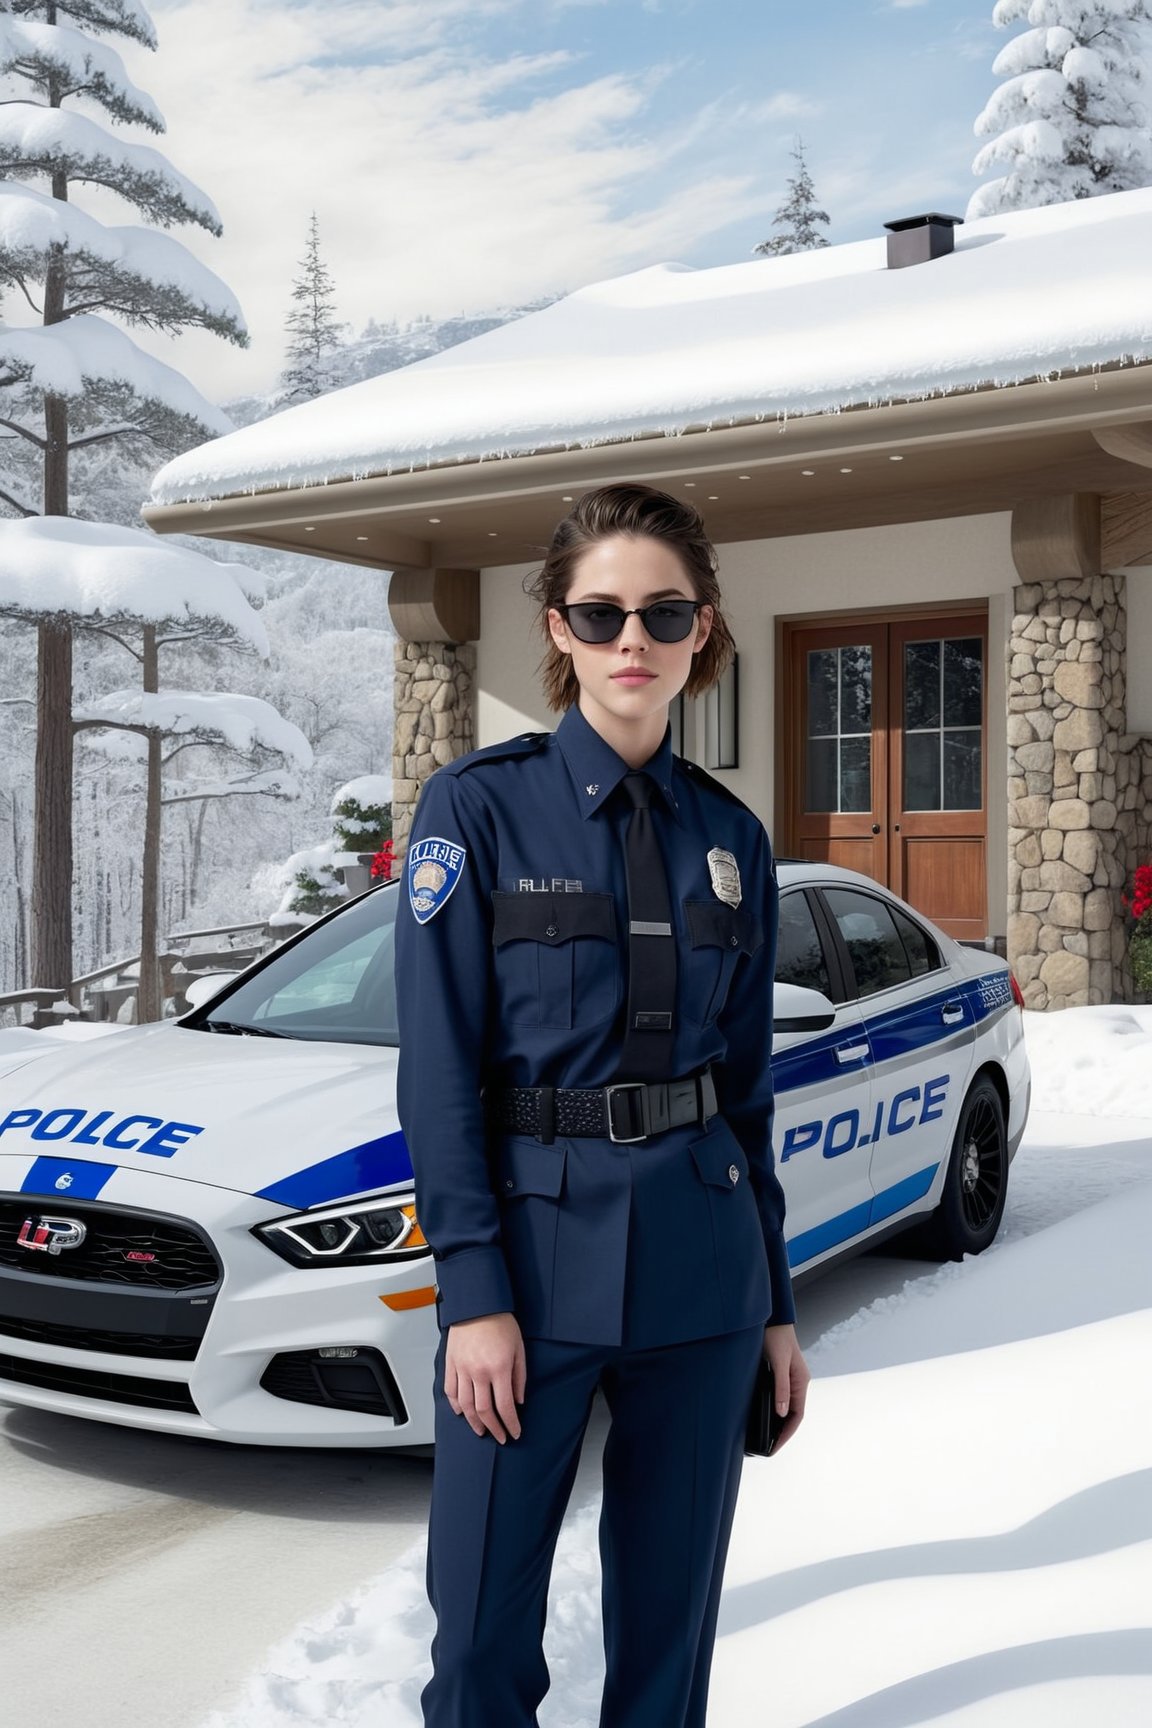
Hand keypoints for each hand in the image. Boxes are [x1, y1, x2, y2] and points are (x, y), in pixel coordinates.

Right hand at [445, 1311, 525, 1442]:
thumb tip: (518, 1400)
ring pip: (465, 1405)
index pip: (504, 1406)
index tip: (514, 1432)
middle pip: (484, 1411)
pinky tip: (461, 1413)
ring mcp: (462, 1369)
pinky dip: (455, 1405)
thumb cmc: (500, 1322)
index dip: (510, 1424)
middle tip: (500, 1437)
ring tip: (481, 1430)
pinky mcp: (451, 1364)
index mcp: (499, 1368)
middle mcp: (478, 1372)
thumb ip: (519, 1377)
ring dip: (473, 1422)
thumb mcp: (519, 1349)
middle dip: (494, 1428)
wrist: (478, 1304)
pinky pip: (450, 1391)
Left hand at [762, 1322, 809, 1452]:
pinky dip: (773, 1410)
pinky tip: (763, 1415)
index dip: (787, 1433)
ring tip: (765, 1436)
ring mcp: (789, 1378)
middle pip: (792, 1414)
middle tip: (768, 1447)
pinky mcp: (780, 1374)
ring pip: (786, 1407)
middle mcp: (798, 1382)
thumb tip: (782, 1412)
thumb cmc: (776, 1337)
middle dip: (782, 1432)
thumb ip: (781, 1387)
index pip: (797, 1416)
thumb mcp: (778, 1362)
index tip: (774, 1447)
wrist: (772, 1318)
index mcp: (801, 1381)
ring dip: (778, 1422)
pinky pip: (780, 1397)